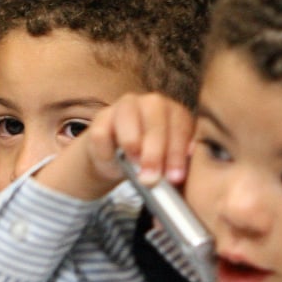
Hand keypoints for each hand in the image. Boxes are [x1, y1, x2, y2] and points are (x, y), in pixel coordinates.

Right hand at [40, 92, 196, 199]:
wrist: (117, 157)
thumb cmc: (150, 158)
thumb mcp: (167, 161)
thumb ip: (176, 164)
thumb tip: (179, 174)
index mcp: (175, 112)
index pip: (180, 127)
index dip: (177, 153)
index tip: (175, 178)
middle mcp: (152, 103)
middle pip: (155, 121)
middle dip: (155, 152)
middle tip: (153, 178)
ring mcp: (125, 106)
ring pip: (127, 117)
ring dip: (132, 143)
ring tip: (134, 166)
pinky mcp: (101, 118)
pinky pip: (103, 132)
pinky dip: (107, 150)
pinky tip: (113, 162)